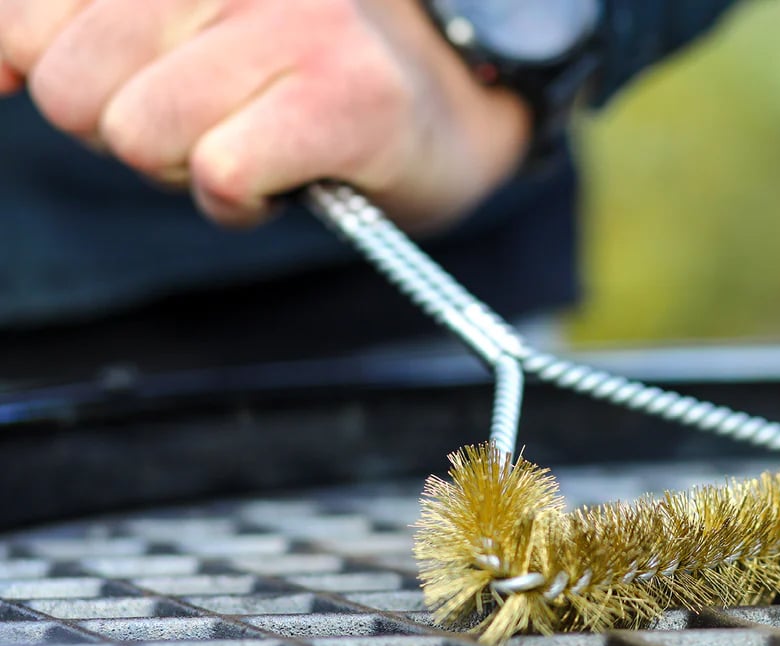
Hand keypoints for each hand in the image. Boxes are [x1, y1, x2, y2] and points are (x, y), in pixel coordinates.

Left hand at [0, 0, 529, 229]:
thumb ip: (74, 29)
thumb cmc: (300, 71)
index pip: (27, 20)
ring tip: (252, 144)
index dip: (50, 74)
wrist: (446, 110)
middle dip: (131, 131)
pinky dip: (242, 201)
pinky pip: (221, 176)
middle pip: (75, 91)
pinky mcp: (346, 99)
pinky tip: (284, 176)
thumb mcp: (178, 24)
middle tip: (212, 120)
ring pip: (141, 135)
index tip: (128, 85)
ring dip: (190, 169)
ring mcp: (298, 23)